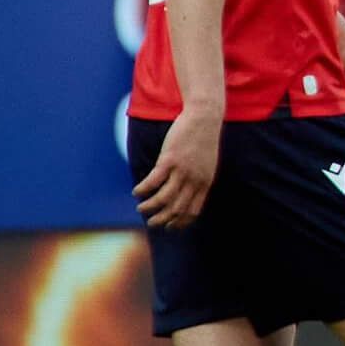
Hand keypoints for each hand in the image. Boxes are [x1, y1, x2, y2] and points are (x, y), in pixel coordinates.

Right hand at [134, 109, 221, 227]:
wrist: (204, 118)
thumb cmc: (203, 140)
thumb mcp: (207, 163)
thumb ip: (199, 178)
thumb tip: (187, 191)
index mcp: (205, 183)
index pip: (193, 211)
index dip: (180, 222)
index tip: (170, 227)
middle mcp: (195, 180)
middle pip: (177, 209)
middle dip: (163, 219)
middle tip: (152, 223)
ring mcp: (182, 171)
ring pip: (164, 198)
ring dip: (150, 207)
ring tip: (141, 209)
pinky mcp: (169, 160)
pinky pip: (153, 181)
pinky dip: (143, 189)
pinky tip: (136, 192)